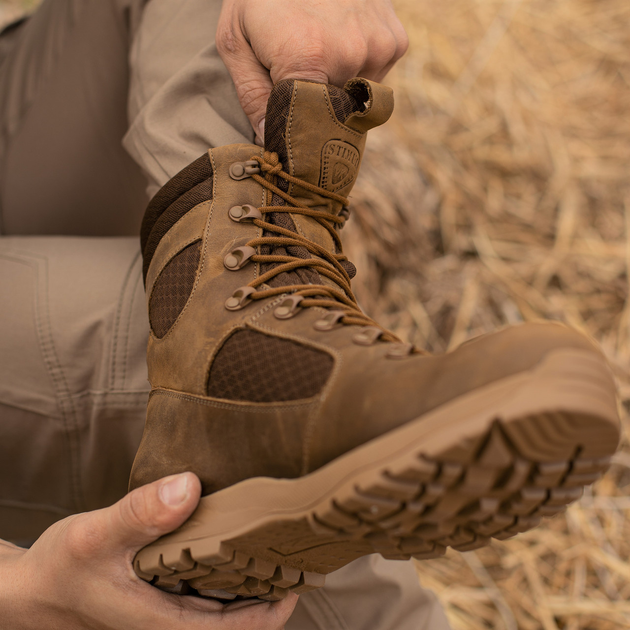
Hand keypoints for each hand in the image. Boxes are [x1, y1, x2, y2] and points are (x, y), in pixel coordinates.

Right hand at [0, 473, 297, 629]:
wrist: (35, 589)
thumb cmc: (61, 570)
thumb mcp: (95, 537)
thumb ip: (140, 515)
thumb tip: (189, 486)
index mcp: (163, 622)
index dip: (273, 611)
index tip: (299, 578)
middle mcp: (172, 620)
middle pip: (237, 615)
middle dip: (270, 586)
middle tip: (298, 545)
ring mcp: (169, 608)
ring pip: (224, 599)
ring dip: (251, 575)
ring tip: (277, 537)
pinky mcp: (164, 593)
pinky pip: (206, 584)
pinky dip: (226, 565)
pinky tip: (234, 535)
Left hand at [216, 0, 407, 141]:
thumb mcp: (236, 40)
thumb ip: (252, 96)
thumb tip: (269, 141)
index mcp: (308, 58)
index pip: (307, 128)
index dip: (295, 136)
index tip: (287, 142)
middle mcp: (351, 55)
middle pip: (331, 116)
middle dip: (314, 111)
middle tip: (297, 84)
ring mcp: (379, 47)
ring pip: (355, 100)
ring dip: (337, 90)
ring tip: (319, 55)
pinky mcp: (396, 41)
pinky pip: (375, 79)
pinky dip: (357, 71)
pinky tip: (340, 43)